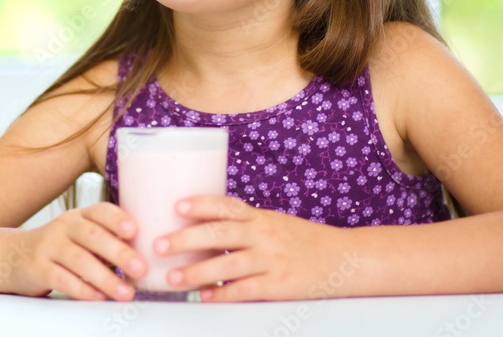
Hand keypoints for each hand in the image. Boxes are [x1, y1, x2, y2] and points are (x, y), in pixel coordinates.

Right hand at [12, 201, 147, 301]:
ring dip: (106, 278)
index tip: (135, 229)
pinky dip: (82, 289)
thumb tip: (145, 255)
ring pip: (80, 260)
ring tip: (126, 293)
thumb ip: (107, 240)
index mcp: (80, 215)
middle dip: (119, 252)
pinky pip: (61, 279)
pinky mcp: (37, 268)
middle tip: (141, 268)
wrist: (12, 255)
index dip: (117, 218)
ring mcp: (49, 246)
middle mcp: (64, 226)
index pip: (100, 211)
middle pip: (93, 236)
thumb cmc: (59, 247)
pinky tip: (98, 298)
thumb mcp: (80, 235)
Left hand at [153, 195, 357, 301]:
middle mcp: (265, 235)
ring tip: (171, 278)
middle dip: (185, 239)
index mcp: (261, 218)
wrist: (344, 260)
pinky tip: (205, 298)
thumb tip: (199, 231)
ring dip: (196, 273)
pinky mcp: (280, 286)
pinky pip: (245, 290)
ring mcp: (273, 261)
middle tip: (158, 244)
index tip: (176, 205)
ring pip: (228, 265)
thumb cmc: (303, 242)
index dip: (201, 203)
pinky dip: (223, 295)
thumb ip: (243, 228)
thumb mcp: (274, 225)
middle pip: (220, 233)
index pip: (227, 205)